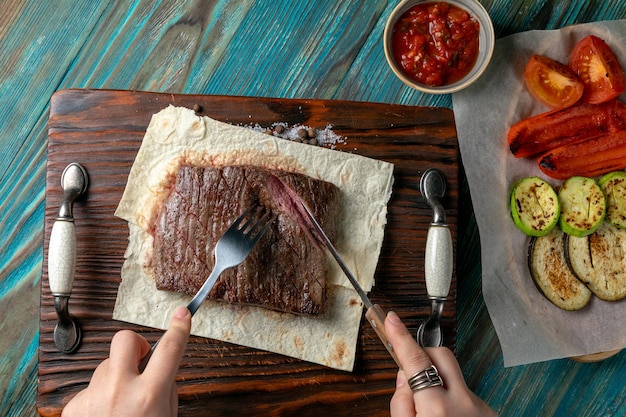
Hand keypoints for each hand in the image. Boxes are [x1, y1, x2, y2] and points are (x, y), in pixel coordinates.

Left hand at [62, 306, 191, 416]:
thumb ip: (165, 393)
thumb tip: (161, 372)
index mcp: (148, 395)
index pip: (169, 349)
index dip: (179, 328)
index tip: (181, 315)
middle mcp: (119, 390)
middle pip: (126, 340)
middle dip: (136, 345)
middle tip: (140, 362)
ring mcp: (93, 397)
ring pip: (107, 367)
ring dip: (116, 379)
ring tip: (120, 408)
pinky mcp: (74, 406)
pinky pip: (91, 388)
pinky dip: (100, 399)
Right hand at [385, 311, 496, 416]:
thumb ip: (401, 403)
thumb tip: (405, 379)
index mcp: (437, 408)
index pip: (415, 360)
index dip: (400, 337)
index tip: (393, 320)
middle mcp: (463, 402)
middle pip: (440, 355)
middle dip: (423, 356)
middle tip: (412, 376)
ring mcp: (479, 405)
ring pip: (453, 377)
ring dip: (438, 385)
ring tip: (433, 412)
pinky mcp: (488, 410)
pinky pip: (464, 394)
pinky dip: (452, 401)